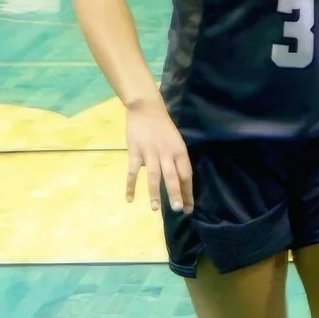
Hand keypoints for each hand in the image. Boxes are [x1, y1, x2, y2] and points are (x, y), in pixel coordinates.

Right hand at [123, 96, 193, 213]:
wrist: (146, 108)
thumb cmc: (163, 126)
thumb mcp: (176, 141)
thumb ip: (176, 160)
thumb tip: (179, 182)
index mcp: (179, 150)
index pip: (186, 174)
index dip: (188, 191)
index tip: (188, 208)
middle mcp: (166, 153)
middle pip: (172, 176)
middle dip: (175, 193)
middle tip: (177, 209)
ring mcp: (150, 153)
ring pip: (154, 175)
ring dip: (155, 192)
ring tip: (155, 208)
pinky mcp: (135, 152)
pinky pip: (133, 171)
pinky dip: (131, 185)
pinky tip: (130, 199)